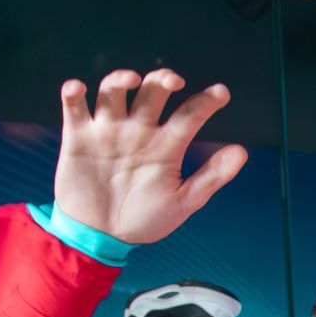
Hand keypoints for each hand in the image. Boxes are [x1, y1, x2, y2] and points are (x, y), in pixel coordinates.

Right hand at [54, 68, 247, 245]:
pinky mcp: (78, 137)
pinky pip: (74, 107)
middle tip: (173, 81)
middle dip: (161, 80)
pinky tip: (78, 87)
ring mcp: (108, 131)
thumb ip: (211, 177)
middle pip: (152, 93)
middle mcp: (138, 131)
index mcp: (166, 145)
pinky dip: (73, 93)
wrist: (101, 236)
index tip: (222, 93)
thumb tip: (242, 152)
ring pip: (113, 92)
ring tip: (132, 80)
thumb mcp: (183, 202)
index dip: (206, 102)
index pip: (189, 116)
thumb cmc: (144, 219)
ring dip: (120, 80)